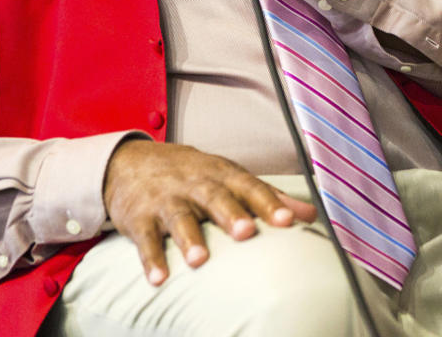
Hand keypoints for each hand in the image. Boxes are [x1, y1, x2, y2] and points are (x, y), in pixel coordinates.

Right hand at [103, 140, 316, 284]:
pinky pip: (145, 239)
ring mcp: (166, 199)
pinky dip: (151, 258)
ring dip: (189, 238)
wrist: (130, 161)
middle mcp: (195, 184)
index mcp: (221, 174)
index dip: (269, 202)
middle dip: (231, 214)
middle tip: (247, 231)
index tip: (289, 220)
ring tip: (200, 260)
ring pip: (179, 217)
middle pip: (215, 197)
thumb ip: (267, 195)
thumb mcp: (227, 176)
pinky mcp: (139, 217)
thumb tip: (311, 214)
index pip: (249, 186)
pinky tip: (159, 279)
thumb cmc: (191, 173)